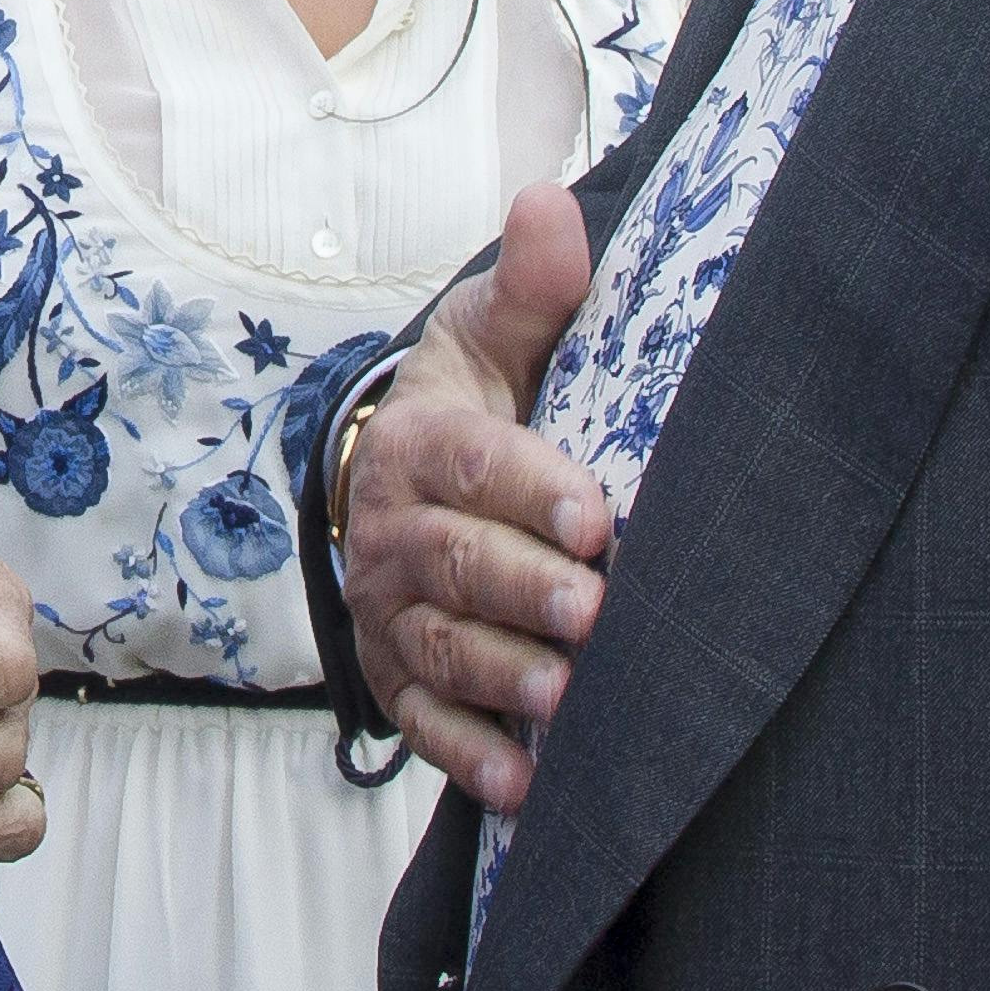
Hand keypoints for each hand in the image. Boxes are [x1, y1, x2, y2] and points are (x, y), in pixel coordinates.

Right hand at [341, 182, 616, 814]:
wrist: (404, 478)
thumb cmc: (477, 402)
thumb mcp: (496, 336)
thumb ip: (533, 288)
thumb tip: (552, 204)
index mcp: (419, 443)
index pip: (469, 466)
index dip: (528, 490)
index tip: (597, 515)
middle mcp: (392, 533)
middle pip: (454, 565)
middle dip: (523, 590)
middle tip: (594, 613)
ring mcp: (392, 612)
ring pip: (439, 647)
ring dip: (499, 676)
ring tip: (564, 698)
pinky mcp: (402, 680)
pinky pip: (426, 724)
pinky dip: (470, 757)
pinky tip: (526, 786)